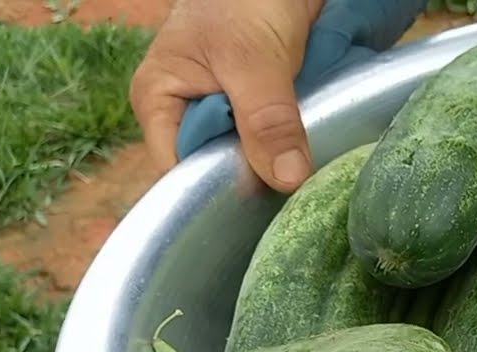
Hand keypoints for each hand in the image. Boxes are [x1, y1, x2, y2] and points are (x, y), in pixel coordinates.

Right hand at [130, 0, 325, 192]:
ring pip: (254, 159)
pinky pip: (277, 142)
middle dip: (256, 181)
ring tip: (310, 181)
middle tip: (296, 196)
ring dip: (282, 166)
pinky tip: (317, 160)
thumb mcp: (252, 59)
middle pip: (219, 170)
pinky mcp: (260, 110)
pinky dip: (297, 148)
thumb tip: (286, 180)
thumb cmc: (243, 1)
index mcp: (159, 103)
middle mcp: (188, 115)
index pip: (180, 172)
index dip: (217, 191)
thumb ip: (266, 119)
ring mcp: (227, 114)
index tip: (261, 206)